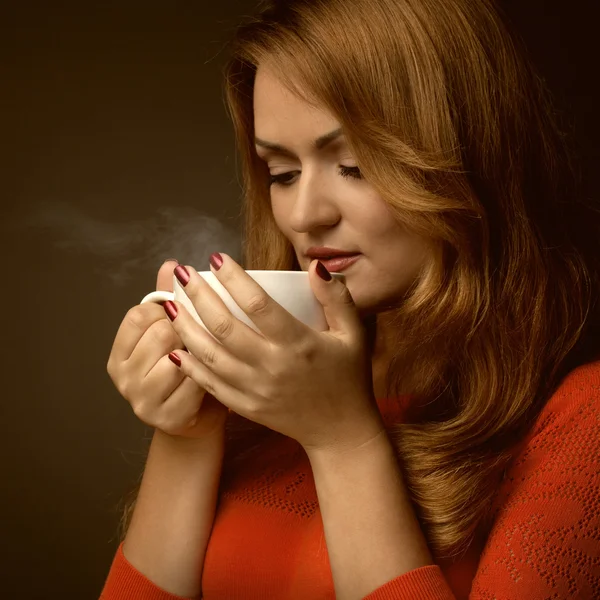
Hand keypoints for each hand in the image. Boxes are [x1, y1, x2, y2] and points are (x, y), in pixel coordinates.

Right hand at [106, 259, 228, 441]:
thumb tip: (173, 265)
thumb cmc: (186, 367)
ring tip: (204, 358)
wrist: (197, 418)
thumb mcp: (172, 333)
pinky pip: (196, 381)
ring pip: (178, 357)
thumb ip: (169, 300)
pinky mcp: (167, 417)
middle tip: (197, 339)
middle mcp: (123, 378)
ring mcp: (142, 401)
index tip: (181, 316)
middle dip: (185, 331)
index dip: (166, 310)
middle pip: (161, 333)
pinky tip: (212, 376)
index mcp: (119, 353)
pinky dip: (209, 375)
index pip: (139, 315)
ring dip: (198, 354)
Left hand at [163, 253, 384, 453]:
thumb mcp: (353, 335)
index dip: (234, 278)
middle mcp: (272, 366)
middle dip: (198, 296)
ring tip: (169, 305)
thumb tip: (315, 266)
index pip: (257, 304)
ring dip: (185, 328)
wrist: (340, 431)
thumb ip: (337, 298)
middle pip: (224, 326)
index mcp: (298, 344)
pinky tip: (174, 347)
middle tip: (182, 274)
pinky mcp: (246, 407)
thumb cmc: (348, 377)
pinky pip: (210, 384)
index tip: (216, 259)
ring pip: (209, 355)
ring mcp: (255, 389)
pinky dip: (189, 365)